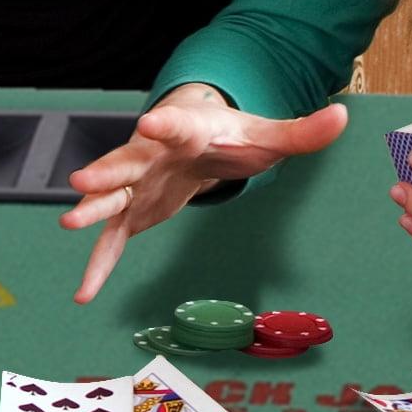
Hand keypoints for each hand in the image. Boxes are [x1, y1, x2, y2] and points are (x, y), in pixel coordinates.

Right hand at [61, 86, 347, 300]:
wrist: (192, 135)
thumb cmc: (228, 135)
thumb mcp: (267, 134)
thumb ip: (302, 132)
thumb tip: (342, 118)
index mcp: (186, 132)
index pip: (174, 126)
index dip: (163, 125)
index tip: (149, 123)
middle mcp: (152, 155)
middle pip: (126, 162)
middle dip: (106, 173)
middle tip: (81, 181)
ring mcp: (138, 184)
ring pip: (110, 198)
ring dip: (91, 210)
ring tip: (69, 223)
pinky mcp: (133, 211)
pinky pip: (112, 240)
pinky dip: (98, 265)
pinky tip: (84, 293)